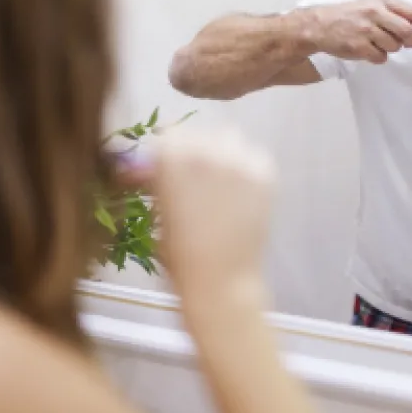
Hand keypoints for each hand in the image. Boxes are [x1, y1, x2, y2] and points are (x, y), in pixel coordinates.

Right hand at [146, 122, 274, 293]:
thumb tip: (145, 166)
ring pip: (229, 139)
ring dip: (221, 152)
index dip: (165, 151)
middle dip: (192, 151)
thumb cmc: (179, 251)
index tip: (163, 166)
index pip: (167, 134)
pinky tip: (240, 189)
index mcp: (171, 156)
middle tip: (191, 176)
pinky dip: (246, 165)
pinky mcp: (266, 173)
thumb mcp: (157, 208)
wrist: (220, 278)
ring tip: (218, 180)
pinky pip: (254, 155)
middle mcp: (206, 148)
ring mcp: (240, 159)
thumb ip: (155, 179)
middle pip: (199, 134)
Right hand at [307, 0, 411, 64]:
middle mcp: (375, 13)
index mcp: (382, 1)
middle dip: (410, 40)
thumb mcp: (373, 6)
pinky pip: (381, 58)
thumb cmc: (351, 16)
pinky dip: (378, 57)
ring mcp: (366, 30)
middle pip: (407, 31)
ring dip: (390, 48)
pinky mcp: (359, 47)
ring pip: (395, 46)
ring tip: (375, 42)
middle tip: (405, 42)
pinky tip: (367, 49)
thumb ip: (395, 15)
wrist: (321, 25)